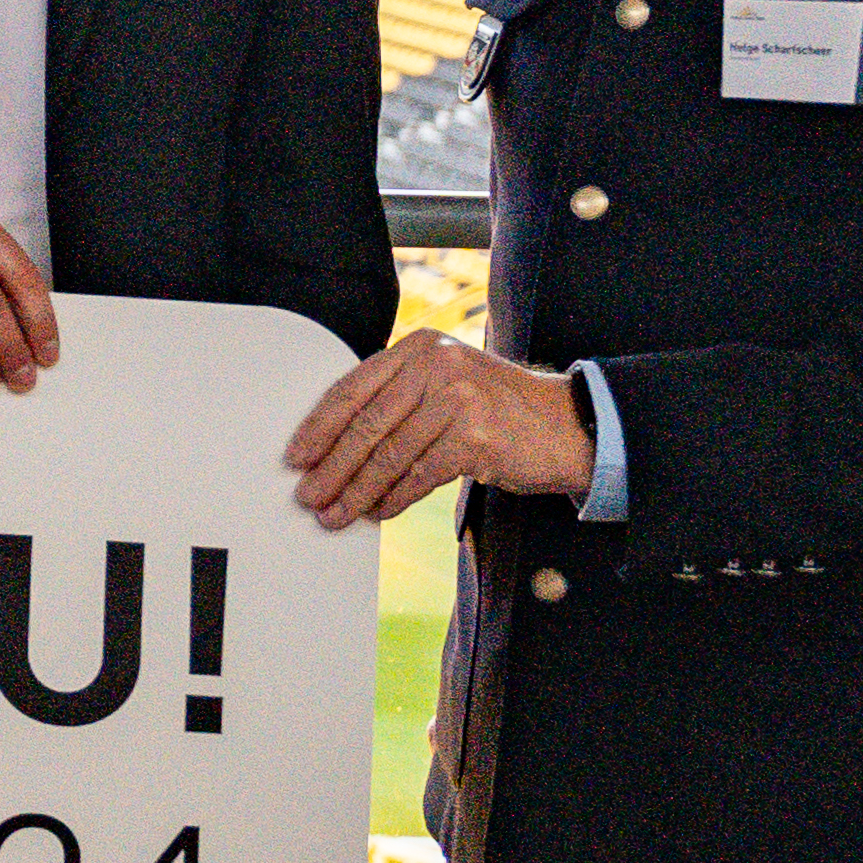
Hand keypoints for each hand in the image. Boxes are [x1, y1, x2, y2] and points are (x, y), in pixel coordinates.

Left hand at [286, 329, 596, 531]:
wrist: (566, 424)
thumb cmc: (498, 409)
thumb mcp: (446, 384)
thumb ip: (398, 398)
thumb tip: (334, 445)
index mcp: (419, 348)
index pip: (353, 387)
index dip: (319, 426)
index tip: (296, 456)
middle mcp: (436, 365)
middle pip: (367, 423)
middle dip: (332, 466)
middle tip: (309, 495)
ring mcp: (459, 398)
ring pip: (391, 453)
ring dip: (357, 490)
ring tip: (335, 514)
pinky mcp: (477, 436)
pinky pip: (420, 473)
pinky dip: (395, 497)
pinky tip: (378, 512)